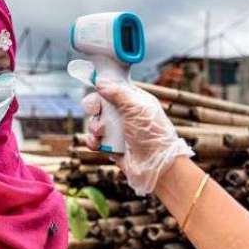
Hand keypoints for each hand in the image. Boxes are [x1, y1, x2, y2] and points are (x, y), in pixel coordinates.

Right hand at [81, 80, 193, 194]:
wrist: (155, 166)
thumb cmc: (152, 134)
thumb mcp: (136, 108)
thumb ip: (117, 93)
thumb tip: (100, 82)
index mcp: (135, 102)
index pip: (114, 89)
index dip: (103, 88)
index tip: (95, 88)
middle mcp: (125, 115)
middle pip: (101, 105)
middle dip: (94, 108)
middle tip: (95, 111)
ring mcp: (118, 131)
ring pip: (95, 122)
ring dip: (94, 127)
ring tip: (101, 133)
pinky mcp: (111, 146)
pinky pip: (95, 139)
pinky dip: (92, 141)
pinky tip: (97, 144)